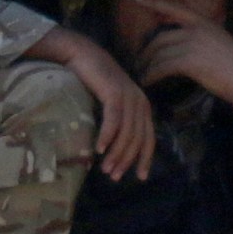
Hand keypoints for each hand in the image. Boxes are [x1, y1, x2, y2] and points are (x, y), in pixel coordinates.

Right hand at [29, 26, 155, 179]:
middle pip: (137, 139)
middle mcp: (140, 103)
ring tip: (105, 169)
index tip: (140, 177)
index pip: (149, 138)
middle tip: (114, 176)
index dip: (145, 159)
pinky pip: (113, 120)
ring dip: (116, 154)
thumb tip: (114, 149)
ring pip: (127, 133)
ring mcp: (129, 97)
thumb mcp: (112, 104)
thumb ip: (119, 121)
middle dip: (127, 160)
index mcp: (143, 107)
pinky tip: (99, 149)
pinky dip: (107, 136)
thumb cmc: (95, 82)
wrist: (83, 55)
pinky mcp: (115, 93)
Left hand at [132, 0, 232, 109]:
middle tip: (139, 61)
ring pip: (159, 54)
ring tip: (141, 75)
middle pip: (160, 38)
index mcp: (204, 22)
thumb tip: (186, 44)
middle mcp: (196, 30)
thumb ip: (204, 38)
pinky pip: (161, 67)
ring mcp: (191, 45)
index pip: (174, 8)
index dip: (154, 2)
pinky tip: (147, 82)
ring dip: (147, 66)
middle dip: (146, 51)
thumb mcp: (222, 42)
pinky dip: (151, 75)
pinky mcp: (188, 62)